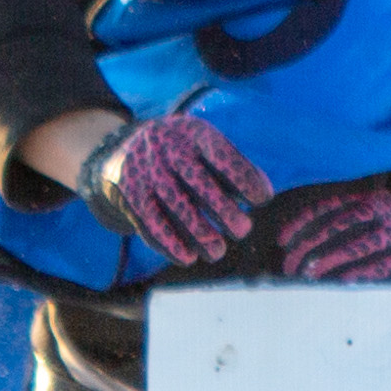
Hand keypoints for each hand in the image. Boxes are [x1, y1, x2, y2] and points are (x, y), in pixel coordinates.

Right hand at [79, 110, 272, 267]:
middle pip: (197, 181)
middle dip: (223, 210)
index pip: (220, 154)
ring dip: (198, 233)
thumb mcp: (208, 148)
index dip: (243, 177)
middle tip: (243, 230)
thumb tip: (263, 193)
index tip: (262, 200)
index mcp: (192, 132)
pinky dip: (169, 242)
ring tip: (217, 252)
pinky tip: (188, 258)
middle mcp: (166, 147)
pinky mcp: (130, 193)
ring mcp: (145, 170)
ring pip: (175, 204)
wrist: (127, 149)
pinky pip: (150, 221)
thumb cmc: (186, 154)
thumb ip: (236, 168)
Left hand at [273, 186, 390, 284]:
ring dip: (329, 262)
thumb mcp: (374, 212)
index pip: (328, 206)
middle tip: (291, 265)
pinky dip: (358, 275)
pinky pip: (380, 266)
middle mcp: (384, 210)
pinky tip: (340, 283)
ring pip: (357, 247)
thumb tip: (301, 240)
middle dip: (310, 247)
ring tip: (309, 275)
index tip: (282, 241)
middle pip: (338, 227)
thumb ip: (344, 217)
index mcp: (370, 196)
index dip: (302, 222)